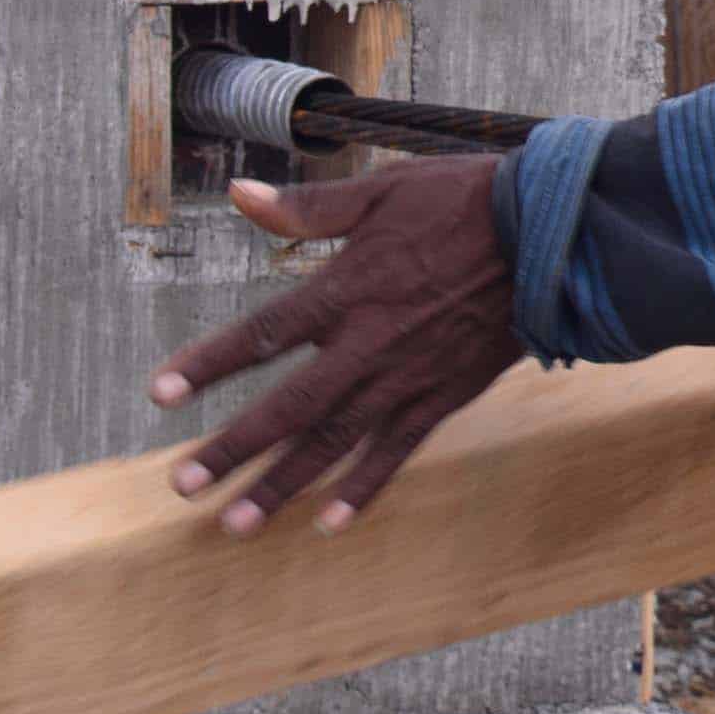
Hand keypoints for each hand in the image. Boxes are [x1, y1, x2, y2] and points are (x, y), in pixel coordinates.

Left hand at [150, 154, 529, 533]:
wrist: (553, 235)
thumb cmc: (464, 202)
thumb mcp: (382, 189)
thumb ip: (309, 207)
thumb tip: (240, 197)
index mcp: (348, 288)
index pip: (263, 334)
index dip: (208, 364)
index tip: (160, 394)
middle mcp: (370, 344)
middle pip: (289, 408)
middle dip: (233, 450)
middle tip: (182, 487)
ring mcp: (407, 379)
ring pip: (335, 443)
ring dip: (283, 485)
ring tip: (237, 524)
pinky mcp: (443, 398)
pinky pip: (396, 452)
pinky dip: (363, 490)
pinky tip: (328, 523)